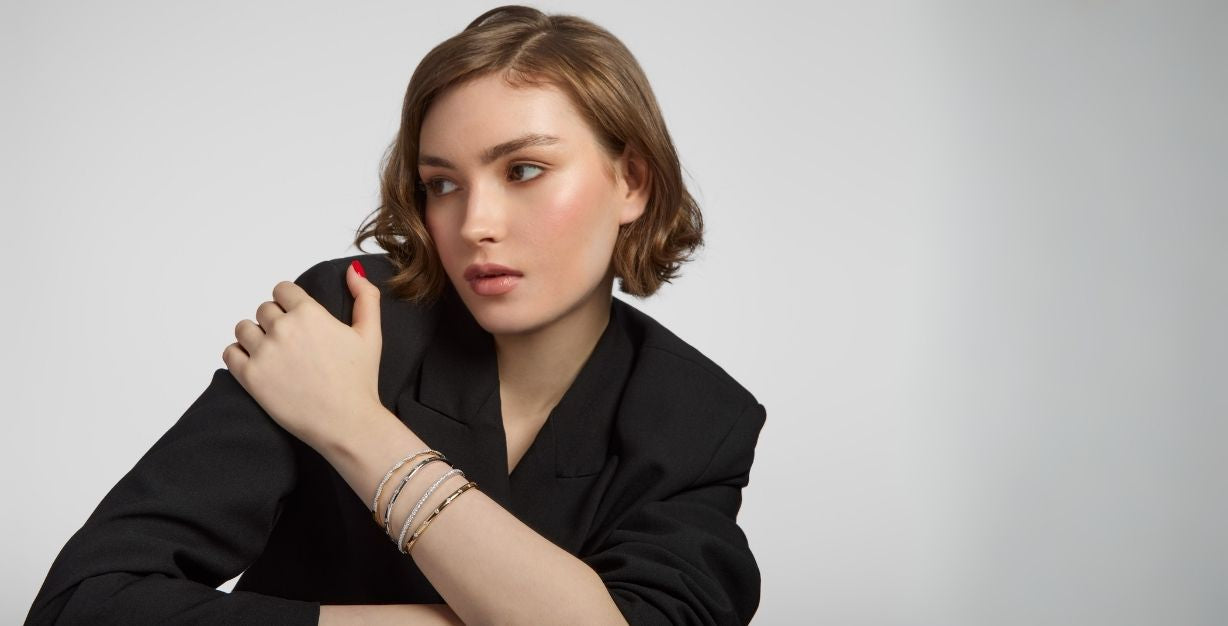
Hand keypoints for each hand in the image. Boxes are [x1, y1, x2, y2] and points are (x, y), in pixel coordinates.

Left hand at [223, 260, 384, 452]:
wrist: (348, 422)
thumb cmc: (360, 380)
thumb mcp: (371, 334)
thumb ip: (365, 297)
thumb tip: (353, 270)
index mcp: (309, 313)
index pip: (283, 290)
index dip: (290, 303)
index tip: (298, 319)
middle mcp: (283, 328)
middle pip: (264, 309)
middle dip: (275, 321)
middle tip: (290, 343)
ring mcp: (264, 353)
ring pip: (244, 328)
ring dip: (255, 336)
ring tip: (272, 353)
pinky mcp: (250, 377)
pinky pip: (230, 353)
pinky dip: (239, 355)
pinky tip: (256, 364)